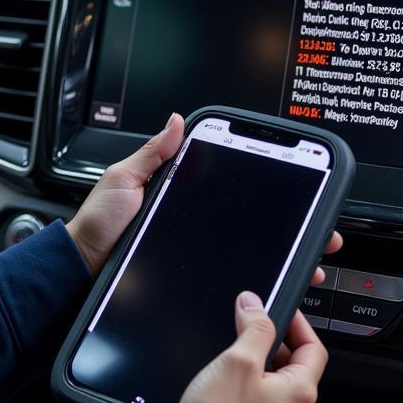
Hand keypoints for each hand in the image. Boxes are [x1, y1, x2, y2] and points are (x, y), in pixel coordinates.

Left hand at [65, 109, 342, 281]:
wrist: (82, 270)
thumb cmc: (98, 224)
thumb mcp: (122, 180)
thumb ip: (151, 155)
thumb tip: (176, 121)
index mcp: (180, 195)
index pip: (230, 187)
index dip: (264, 188)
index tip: (297, 188)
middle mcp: (192, 222)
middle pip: (250, 222)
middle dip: (289, 228)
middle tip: (320, 232)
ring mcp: (194, 250)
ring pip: (246, 252)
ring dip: (281, 255)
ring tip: (312, 259)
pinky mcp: (190, 276)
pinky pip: (226, 275)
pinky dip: (253, 280)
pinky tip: (277, 282)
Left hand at [66, 113, 184, 275]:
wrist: (90, 257)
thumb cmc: (99, 217)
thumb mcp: (124, 177)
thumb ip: (150, 152)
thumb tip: (176, 121)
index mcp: (150, 172)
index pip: (182, 154)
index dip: (195, 151)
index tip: (208, 148)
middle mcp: (160, 191)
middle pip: (191, 182)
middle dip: (196, 183)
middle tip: (179, 191)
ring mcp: (165, 214)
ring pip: (193, 206)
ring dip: (193, 208)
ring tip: (174, 211)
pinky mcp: (169, 236)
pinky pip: (187, 229)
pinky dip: (189, 229)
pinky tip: (184, 227)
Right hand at [168, 295, 327, 402]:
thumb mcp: (236, 361)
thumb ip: (253, 329)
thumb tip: (256, 307)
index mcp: (299, 394)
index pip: (314, 349)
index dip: (299, 326)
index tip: (283, 314)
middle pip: (295, 379)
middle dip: (274, 357)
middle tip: (247, 345)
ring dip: (262, 391)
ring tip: (232, 383)